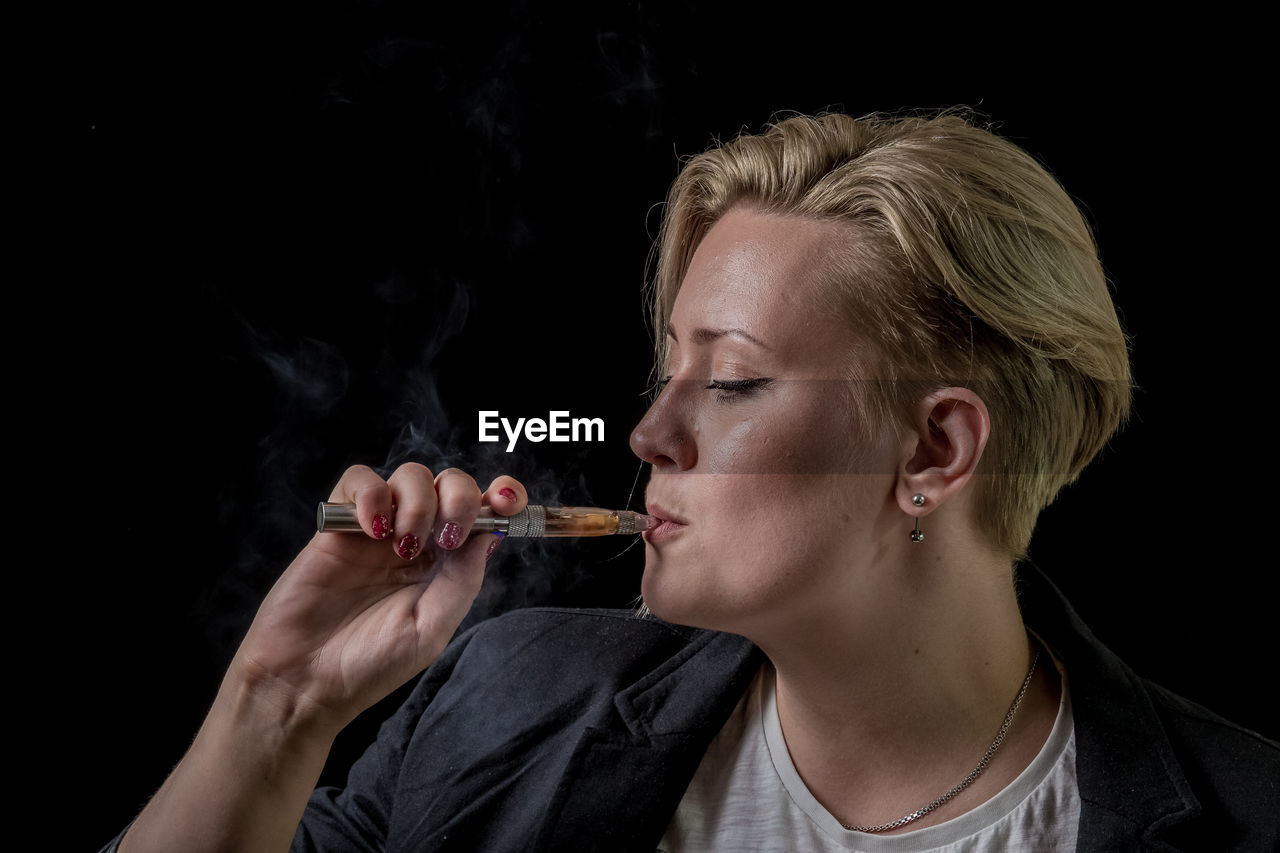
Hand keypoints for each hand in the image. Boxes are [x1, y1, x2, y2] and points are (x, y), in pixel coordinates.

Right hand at [231, 462, 525, 737]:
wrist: (306, 680)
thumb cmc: (370, 664)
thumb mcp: (432, 628)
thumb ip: (464, 578)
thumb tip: (493, 532)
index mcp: (446, 564)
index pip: (482, 513)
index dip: (500, 496)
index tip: (508, 500)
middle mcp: (416, 539)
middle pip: (450, 483)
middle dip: (460, 497)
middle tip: (448, 537)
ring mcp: (377, 529)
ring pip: (410, 475)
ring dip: (418, 502)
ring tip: (403, 546)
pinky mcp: (337, 524)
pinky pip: (358, 479)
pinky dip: (372, 493)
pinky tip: (372, 529)